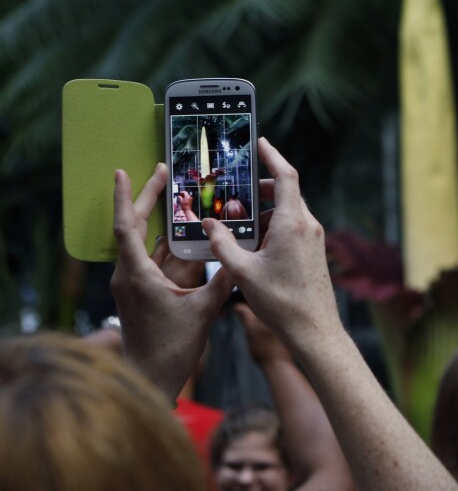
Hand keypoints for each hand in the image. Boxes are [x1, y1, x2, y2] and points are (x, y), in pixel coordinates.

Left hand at [111, 164, 233, 399]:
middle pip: (134, 227)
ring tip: (178, 196)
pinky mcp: (140, 292)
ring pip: (144, 243)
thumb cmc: (171, 349)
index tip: (123, 172)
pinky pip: (152, 260)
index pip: (126, 227)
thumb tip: (241, 257)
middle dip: (148, 198)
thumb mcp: (203, 312)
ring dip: (159, 221)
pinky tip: (184, 234)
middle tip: (163, 172)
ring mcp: (133, 284)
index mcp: (138, 276)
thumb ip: (222, 282)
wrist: (151, 378)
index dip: (126, 197)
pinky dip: (166, 245)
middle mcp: (129, 276)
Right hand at [203, 138, 342, 357]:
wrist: (314, 329)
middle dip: (260, 188)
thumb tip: (209, 225)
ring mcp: (313, 238)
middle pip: (285, 192)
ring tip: (238, 221)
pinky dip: (273, 227)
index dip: (272, 155)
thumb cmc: (281, 302)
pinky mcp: (313, 251)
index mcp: (293, 223)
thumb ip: (223, 244)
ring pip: (288, 212)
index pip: (286, 176)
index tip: (260, 142)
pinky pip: (292, 228)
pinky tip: (253, 243)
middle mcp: (308, 225)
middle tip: (236, 190)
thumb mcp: (242, 272)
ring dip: (265, 211)